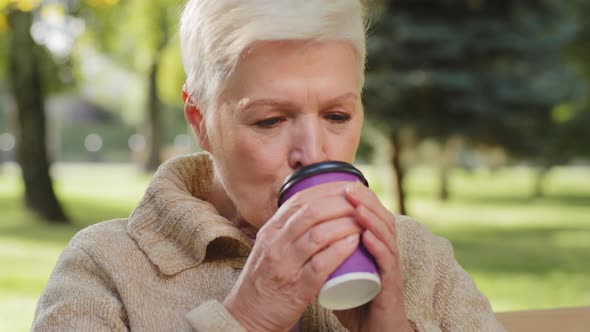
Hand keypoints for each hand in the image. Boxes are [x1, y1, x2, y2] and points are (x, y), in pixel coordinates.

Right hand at [223, 182, 362, 331]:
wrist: (246, 316)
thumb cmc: (263, 281)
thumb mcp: (269, 247)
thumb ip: (286, 229)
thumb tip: (313, 208)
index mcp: (270, 230)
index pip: (301, 200)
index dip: (328, 190)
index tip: (348, 187)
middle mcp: (275, 244)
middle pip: (312, 213)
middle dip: (341, 204)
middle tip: (361, 203)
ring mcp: (285, 266)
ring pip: (318, 235)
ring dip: (345, 225)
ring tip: (364, 222)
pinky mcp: (296, 288)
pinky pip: (320, 265)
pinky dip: (339, 251)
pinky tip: (354, 243)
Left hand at [333, 182, 412, 331]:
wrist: (373, 329)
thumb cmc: (355, 298)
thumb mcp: (338, 269)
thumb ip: (326, 252)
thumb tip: (303, 234)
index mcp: (373, 245)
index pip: (370, 214)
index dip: (358, 198)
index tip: (341, 184)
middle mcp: (385, 251)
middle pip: (381, 217)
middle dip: (365, 200)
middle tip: (349, 187)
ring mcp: (389, 267)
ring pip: (386, 235)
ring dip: (372, 218)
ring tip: (357, 205)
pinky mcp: (391, 285)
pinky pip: (387, 262)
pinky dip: (378, 247)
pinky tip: (367, 236)